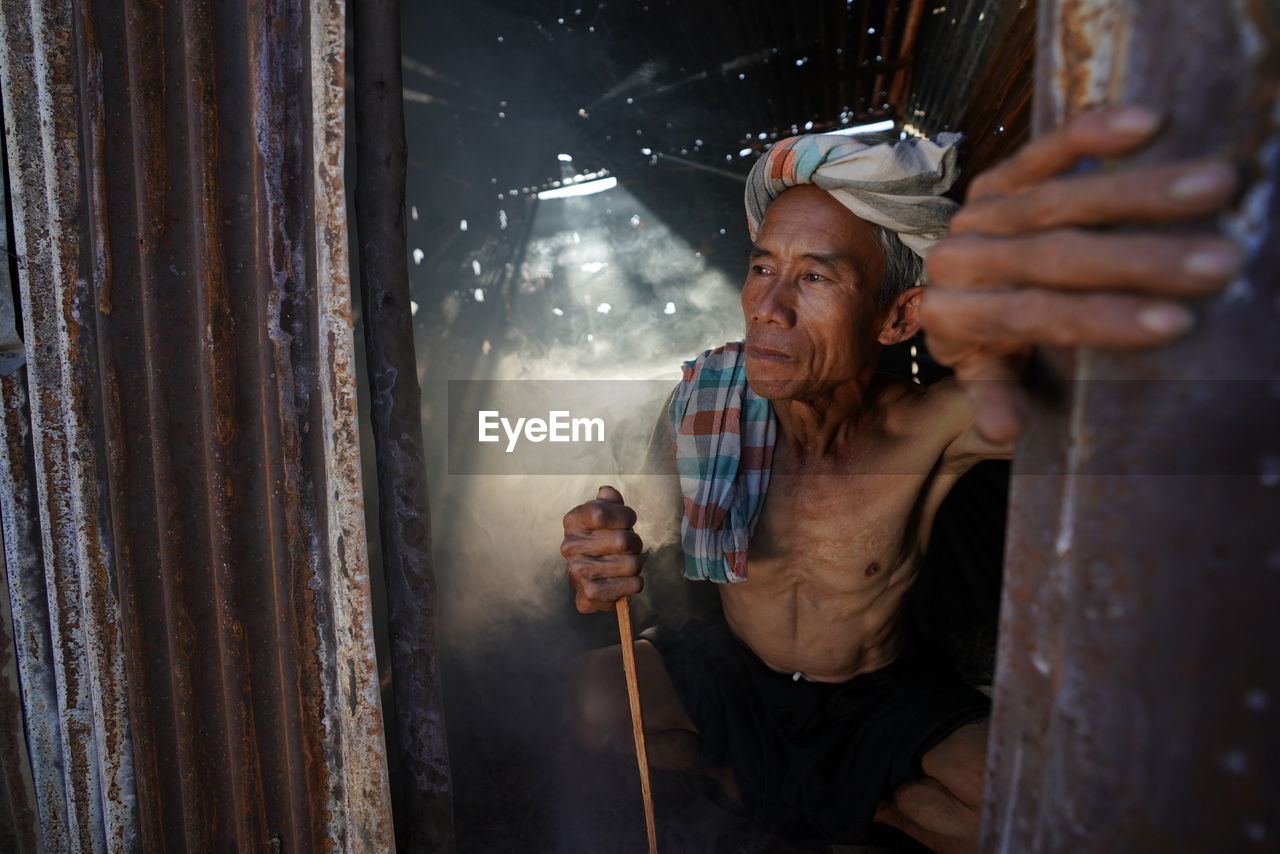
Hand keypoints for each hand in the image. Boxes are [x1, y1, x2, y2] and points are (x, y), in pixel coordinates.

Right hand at [562, 485, 644, 613]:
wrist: (586, 579)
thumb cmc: (600, 542)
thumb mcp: (604, 515)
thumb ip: (609, 501)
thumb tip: (608, 493)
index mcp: (573, 522)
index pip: (601, 513)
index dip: (625, 516)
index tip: (628, 521)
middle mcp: (570, 547)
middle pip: (623, 540)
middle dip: (635, 542)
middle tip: (628, 546)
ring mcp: (578, 573)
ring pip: (632, 564)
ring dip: (636, 563)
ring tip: (624, 563)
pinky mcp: (591, 595)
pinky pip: (634, 584)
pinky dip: (635, 582)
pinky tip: (622, 580)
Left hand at [920, 105, 1241, 442]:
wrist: (948, 284)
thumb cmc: (985, 338)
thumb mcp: (985, 372)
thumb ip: (995, 394)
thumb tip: (1005, 429)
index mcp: (958, 315)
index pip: (1036, 315)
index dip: (1103, 319)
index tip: (1176, 324)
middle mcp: (962, 257)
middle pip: (1056, 256)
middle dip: (1141, 260)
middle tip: (1219, 262)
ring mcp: (979, 212)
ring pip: (1061, 199)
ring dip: (1142, 192)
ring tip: (1216, 187)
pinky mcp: (998, 174)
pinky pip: (1046, 148)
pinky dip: (1094, 133)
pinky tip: (1150, 121)